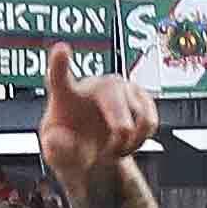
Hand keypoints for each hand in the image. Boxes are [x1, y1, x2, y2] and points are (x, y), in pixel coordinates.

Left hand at [35, 43, 161, 199]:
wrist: (94, 156)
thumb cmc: (71, 150)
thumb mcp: (58, 158)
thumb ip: (57, 150)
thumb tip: (59, 139)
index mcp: (65, 95)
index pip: (59, 76)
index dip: (60, 63)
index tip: (62, 49)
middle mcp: (94, 85)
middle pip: (113, 95)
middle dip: (119, 128)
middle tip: (108, 152)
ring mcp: (120, 88)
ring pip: (137, 116)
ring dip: (128, 142)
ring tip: (113, 148)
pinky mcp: (141, 96)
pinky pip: (150, 122)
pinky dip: (140, 140)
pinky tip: (128, 142)